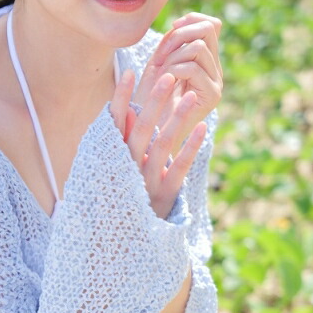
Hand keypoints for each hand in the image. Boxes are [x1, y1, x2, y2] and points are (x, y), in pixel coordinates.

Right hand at [110, 12, 221, 218]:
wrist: (122, 241)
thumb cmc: (117, 197)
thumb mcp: (110, 171)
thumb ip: (117, 142)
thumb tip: (123, 110)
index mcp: (112, 160)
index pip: (114, 123)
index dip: (121, 98)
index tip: (128, 71)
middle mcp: (128, 168)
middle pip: (141, 129)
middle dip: (155, 101)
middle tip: (168, 75)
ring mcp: (147, 181)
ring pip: (163, 145)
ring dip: (177, 118)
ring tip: (191, 95)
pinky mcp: (166, 194)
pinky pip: (180, 167)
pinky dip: (191, 147)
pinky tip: (202, 127)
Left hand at [134, 12, 222, 147]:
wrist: (147, 134)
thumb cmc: (148, 100)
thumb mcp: (159, 64)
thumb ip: (172, 43)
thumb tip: (183, 20)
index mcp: (205, 62)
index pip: (211, 25)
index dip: (190, 20)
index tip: (170, 30)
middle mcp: (215, 71)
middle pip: (208, 30)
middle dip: (178, 36)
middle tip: (160, 56)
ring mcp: (216, 84)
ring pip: (198, 47)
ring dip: (172, 56)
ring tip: (160, 75)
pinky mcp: (212, 96)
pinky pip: (192, 68)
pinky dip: (172, 70)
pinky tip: (164, 84)